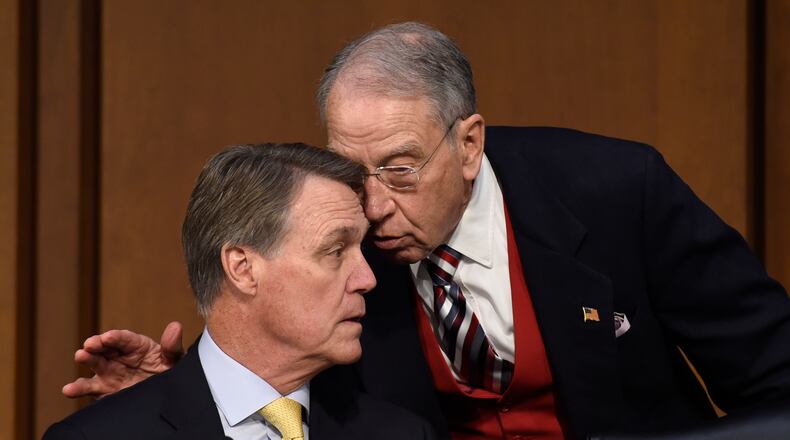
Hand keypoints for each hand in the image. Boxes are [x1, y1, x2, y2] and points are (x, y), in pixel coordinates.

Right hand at [62, 321, 183, 398]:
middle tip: (88, 346)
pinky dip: (78, 389)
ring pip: (95, 365)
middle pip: (105, 348)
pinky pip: (90, 389)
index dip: (116, 337)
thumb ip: (172, 345)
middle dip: (96, 345)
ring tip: (79, 357)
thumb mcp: (174, 358)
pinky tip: (68, 389)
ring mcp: (111, 373)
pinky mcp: (105, 389)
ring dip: (86, 360)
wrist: (166, 393)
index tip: (108, 337)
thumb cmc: (169, 370)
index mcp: (136, 345)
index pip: (124, 338)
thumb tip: (176, 327)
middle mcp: (120, 357)